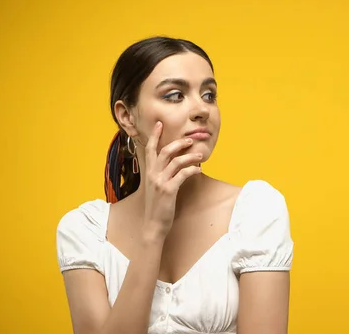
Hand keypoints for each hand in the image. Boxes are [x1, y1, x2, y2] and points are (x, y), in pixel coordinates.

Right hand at [142, 121, 201, 237]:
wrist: (153, 224)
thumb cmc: (158, 206)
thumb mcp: (156, 187)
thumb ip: (161, 174)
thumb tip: (174, 163)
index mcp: (149, 172)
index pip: (150, 149)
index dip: (154, 136)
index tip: (159, 124)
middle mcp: (153, 175)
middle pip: (165, 151)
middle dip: (178, 143)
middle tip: (189, 140)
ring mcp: (160, 182)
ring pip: (176, 162)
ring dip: (190, 156)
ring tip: (199, 155)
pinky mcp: (169, 190)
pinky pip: (182, 174)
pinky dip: (192, 169)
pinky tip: (198, 169)